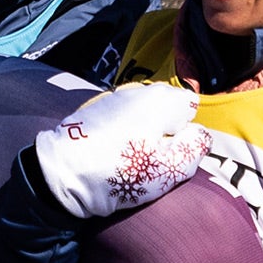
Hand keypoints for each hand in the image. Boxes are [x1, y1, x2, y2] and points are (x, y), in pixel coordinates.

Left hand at [30, 84, 209, 218]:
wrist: (60, 172)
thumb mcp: (169, 168)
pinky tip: (111, 154)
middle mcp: (138, 90)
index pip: (191, 106)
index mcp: (161, 98)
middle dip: (165, 133)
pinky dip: (122, 135)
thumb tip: (201, 134)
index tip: (172, 154)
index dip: (186, 132)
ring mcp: (113, 97)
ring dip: (143, 135)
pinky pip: (121, 120)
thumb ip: (195, 148)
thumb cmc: (120, 171)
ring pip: (144, 115)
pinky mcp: (94, 110)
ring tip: (129, 161)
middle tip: (151, 161)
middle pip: (167, 109)